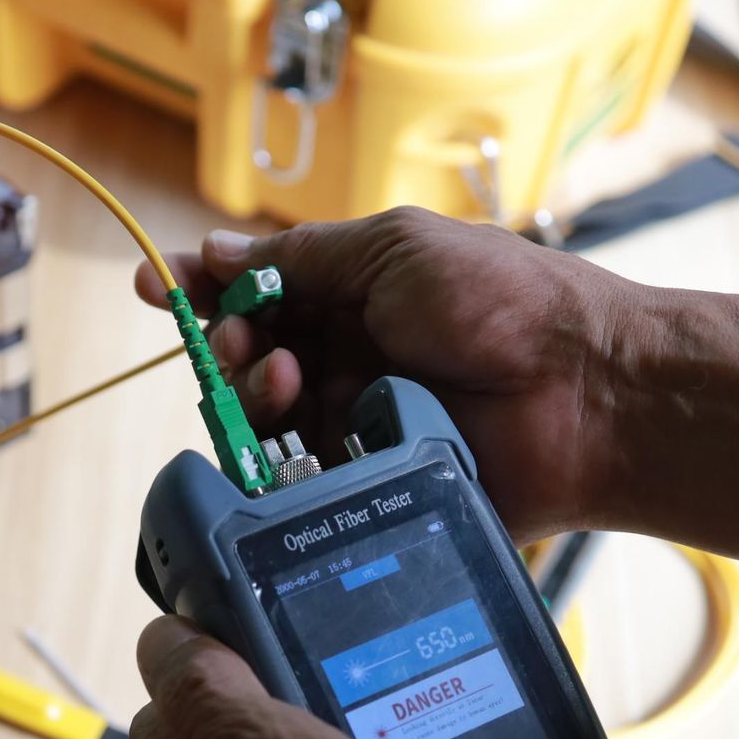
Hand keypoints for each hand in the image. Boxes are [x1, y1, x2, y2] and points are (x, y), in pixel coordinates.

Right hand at [134, 208, 646, 540]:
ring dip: (257, 401)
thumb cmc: (502, 303)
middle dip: (231, 350)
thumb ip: (299, 256)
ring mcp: (355, 427)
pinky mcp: (367, 489)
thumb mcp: (393, 249)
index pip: (256, 292)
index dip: (203, 292)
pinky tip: (304, 446)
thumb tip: (214, 251)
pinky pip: (297, 485)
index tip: (154, 290)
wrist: (584, 393)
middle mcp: (347, 360)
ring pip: (262, 426)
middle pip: (245, 363)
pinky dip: (285, 465)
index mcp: (354, 296)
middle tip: (250, 350)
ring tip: (291, 392)